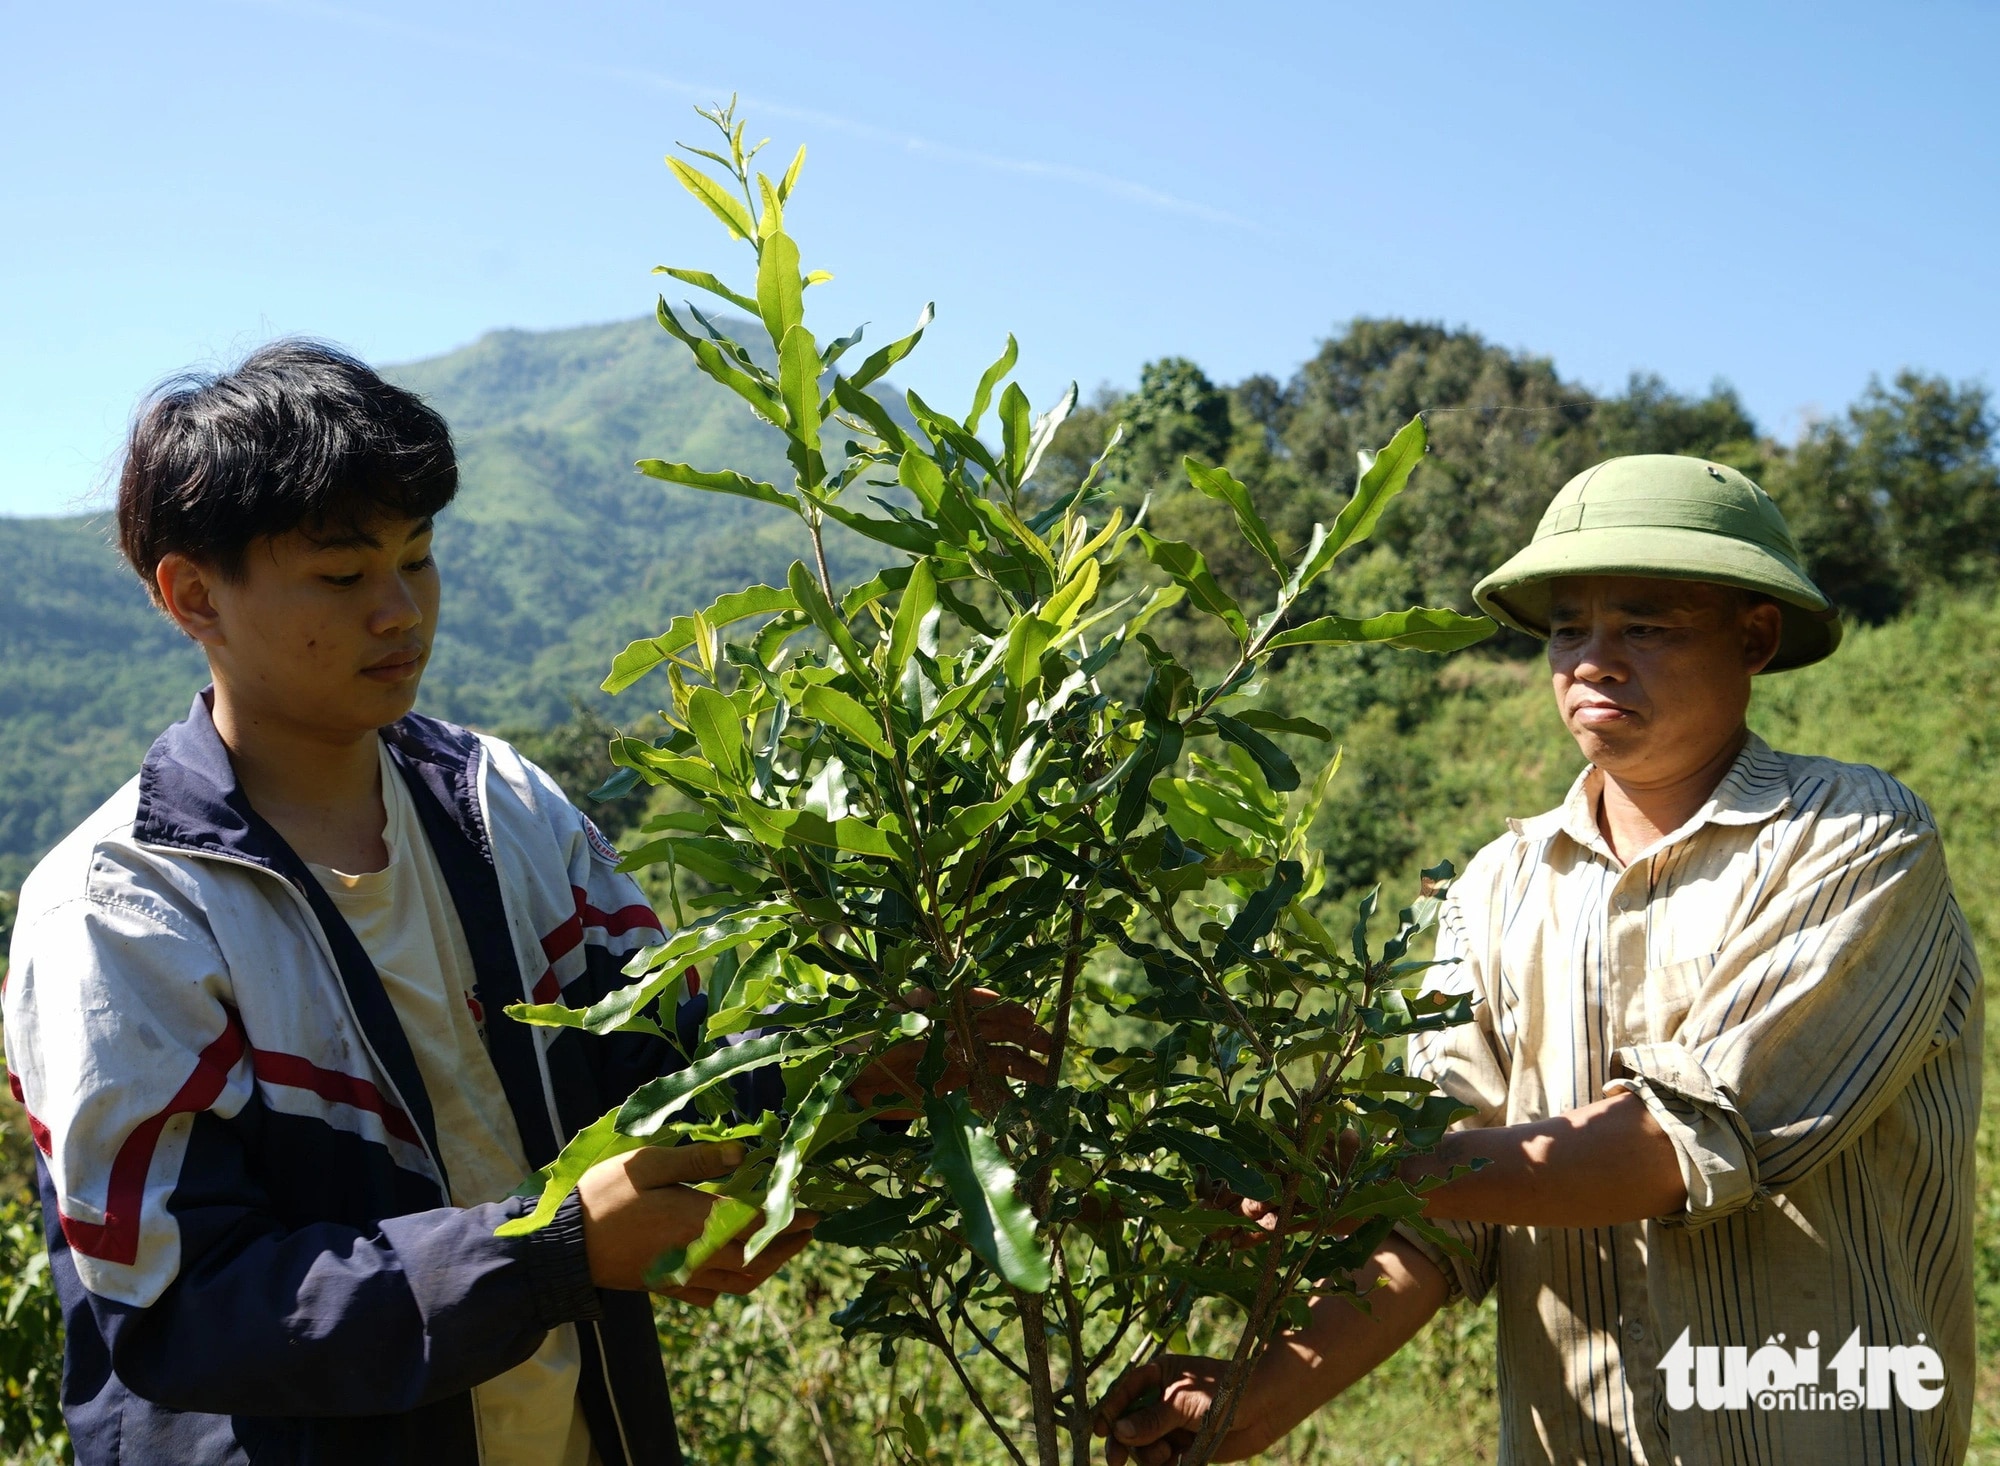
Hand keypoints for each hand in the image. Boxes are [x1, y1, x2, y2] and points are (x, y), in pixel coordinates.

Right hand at [577, 1142, 816, 1304]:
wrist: (564, 1246)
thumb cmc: (605, 1195)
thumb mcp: (649, 1163)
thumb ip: (698, 1160)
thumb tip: (743, 1154)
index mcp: (697, 1221)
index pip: (757, 1223)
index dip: (790, 1217)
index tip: (815, 1210)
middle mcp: (698, 1255)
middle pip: (757, 1257)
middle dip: (788, 1244)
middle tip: (810, 1229)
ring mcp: (683, 1276)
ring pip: (739, 1282)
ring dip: (768, 1267)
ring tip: (786, 1249)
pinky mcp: (668, 1288)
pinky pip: (712, 1295)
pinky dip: (733, 1285)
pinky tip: (738, 1271)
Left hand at [850, 986, 1050, 1118]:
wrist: (849, 1087)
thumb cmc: (864, 1045)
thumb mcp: (885, 1021)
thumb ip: (911, 1009)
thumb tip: (932, 996)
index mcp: (940, 1011)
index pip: (977, 1004)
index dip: (1002, 1008)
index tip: (1024, 1015)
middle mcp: (954, 1033)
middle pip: (997, 1031)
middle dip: (1024, 1036)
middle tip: (1047, 1045)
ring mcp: (957, 1061)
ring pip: (998, 1061)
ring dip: (1022, 1068)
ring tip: (1045, 1078)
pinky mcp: (954, 1090)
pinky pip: (984, 1092)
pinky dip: (1002, 1099)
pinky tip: (1021, 1107)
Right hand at [1093, 1355, 1276, 1463]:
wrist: (1264, 1407)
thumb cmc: (1223, 1391)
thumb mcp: (1182, 1403)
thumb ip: (1150, 1420)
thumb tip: (1119, 1433)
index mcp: (1158, 1375)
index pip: (1123, 1393)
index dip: (1109, 1411)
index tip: (1099, 1431)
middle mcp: (1162, 1399)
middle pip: (1129, 1424)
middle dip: (1123, 1442)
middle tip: (1116, 1460)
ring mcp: (1173, 1423)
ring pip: (1144, 1445)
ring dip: (1149, 1455)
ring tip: (1168, 1455)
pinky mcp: (1186, 1445)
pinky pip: (1162, 1460)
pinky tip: (1173, 1463)